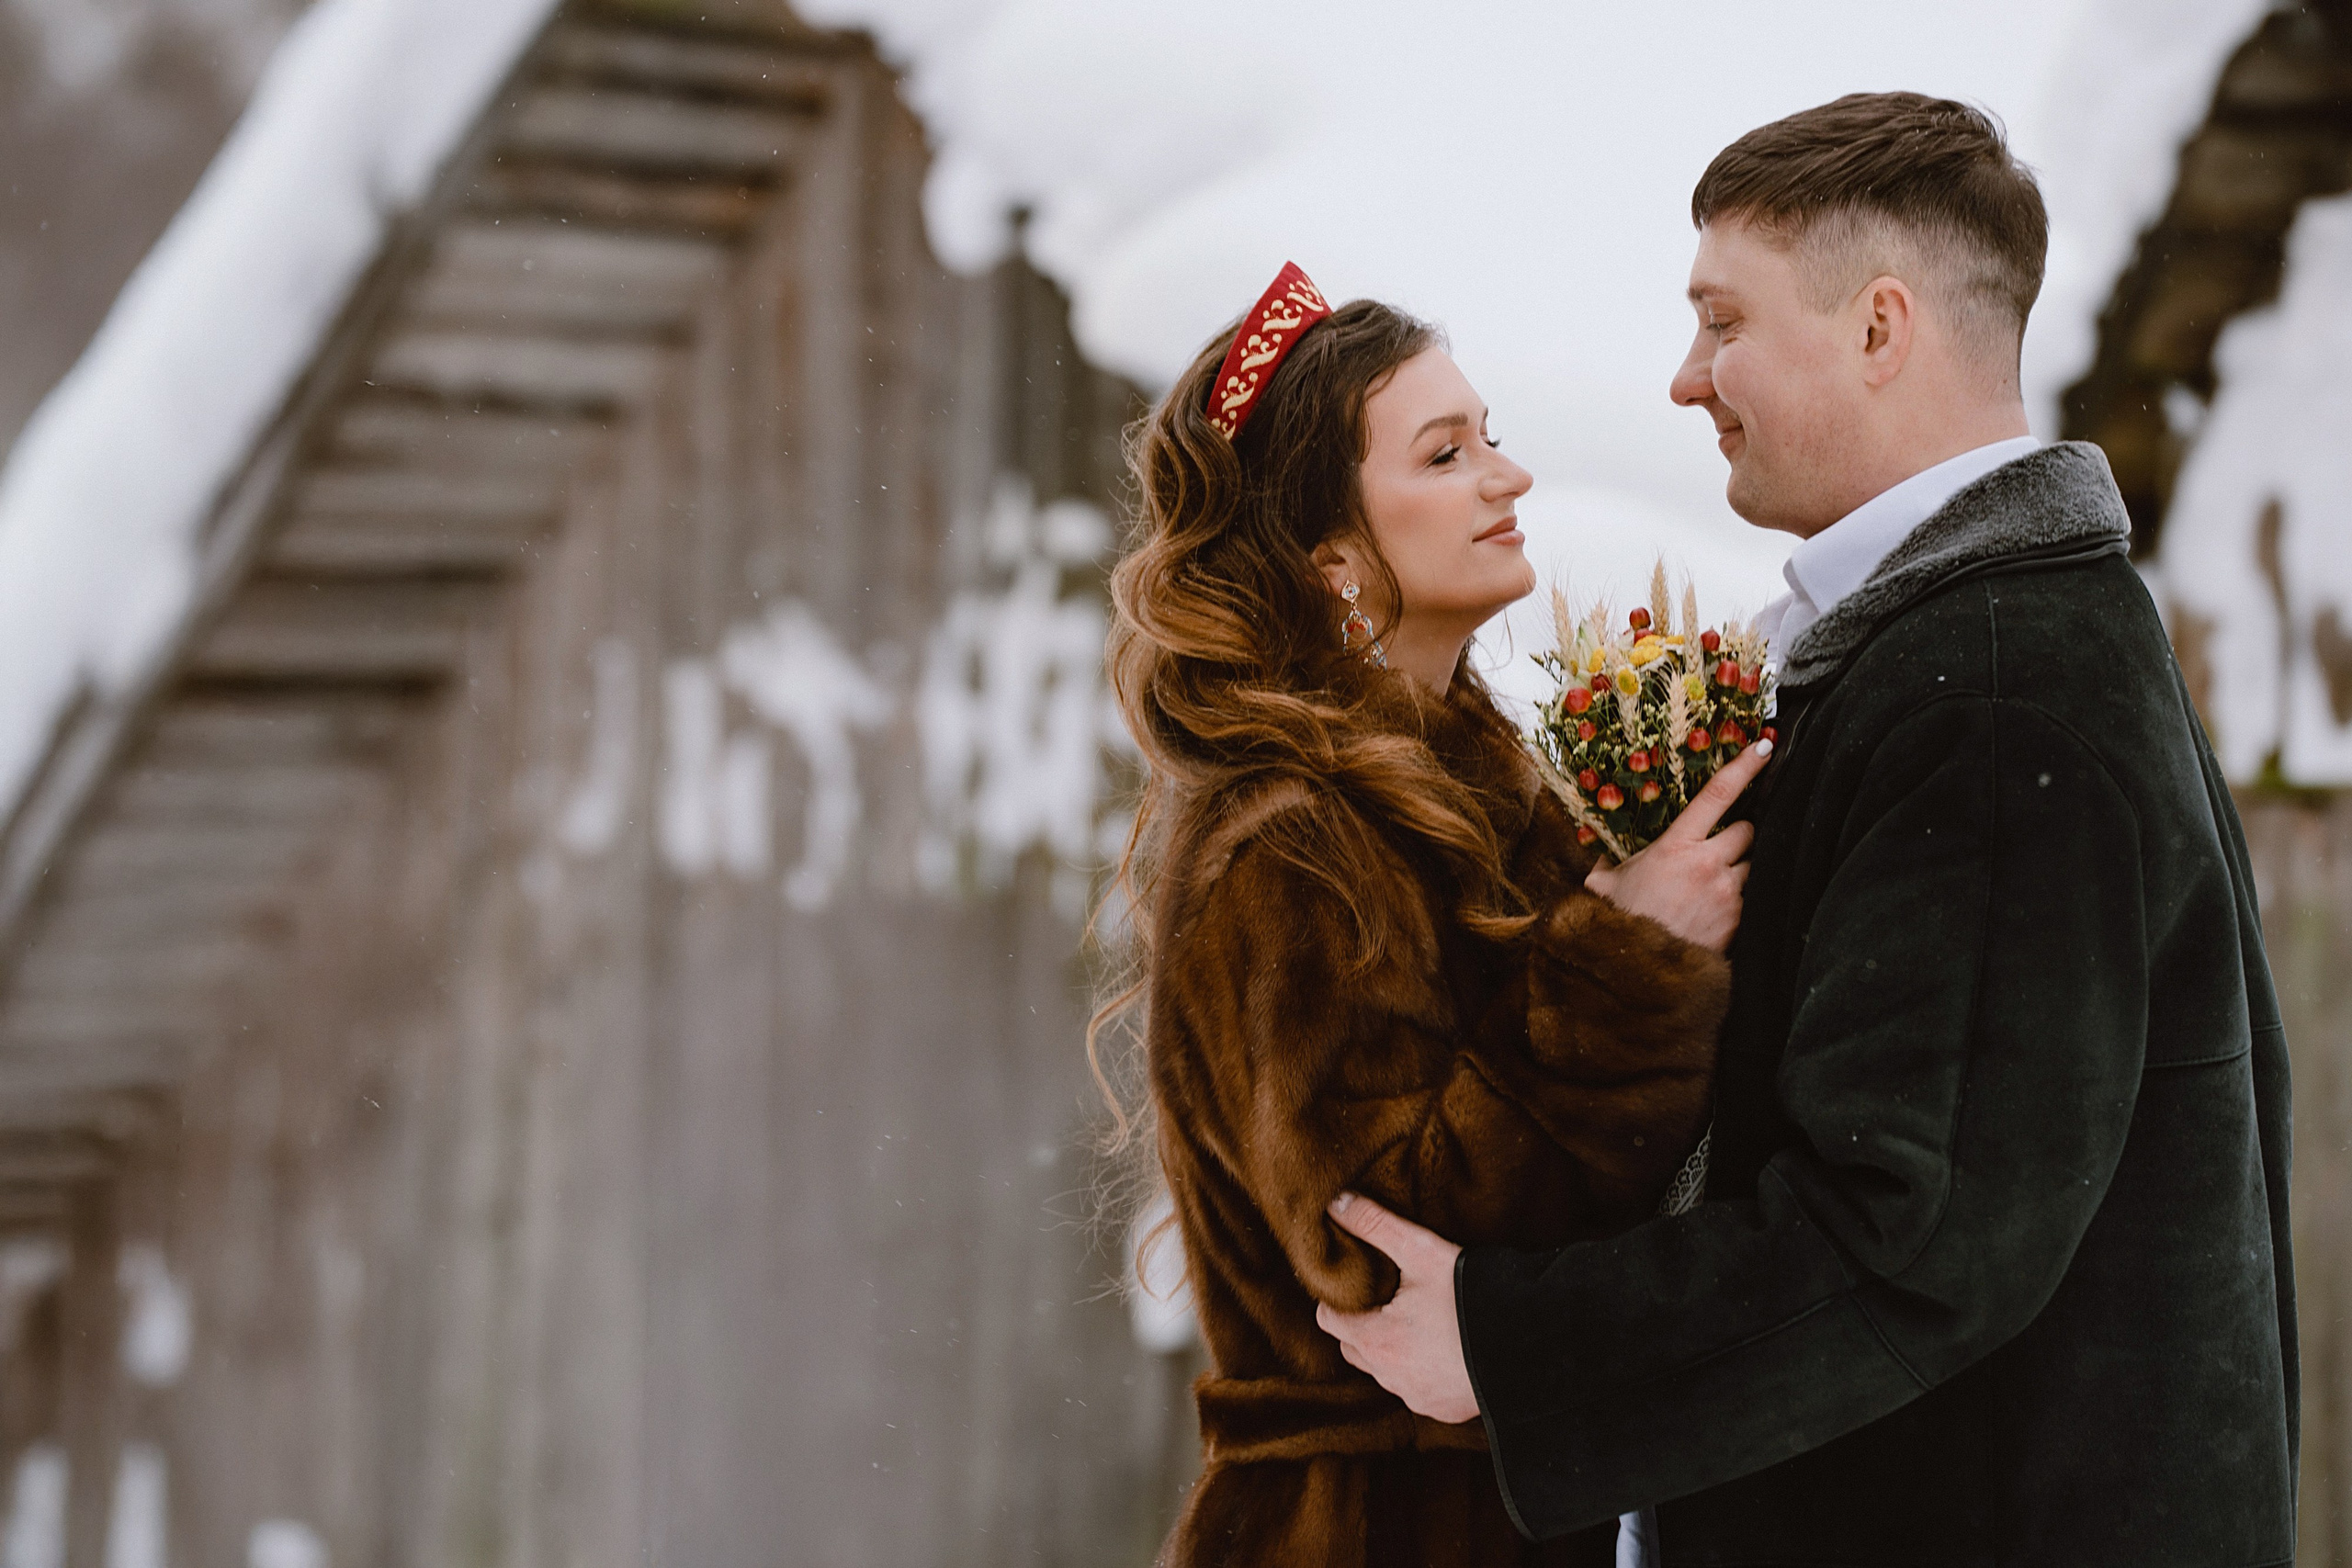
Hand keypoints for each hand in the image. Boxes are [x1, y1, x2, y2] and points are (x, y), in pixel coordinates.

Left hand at [1313, 1193, 1478, 1423]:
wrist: (1532, 1344)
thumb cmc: (1472, 1297)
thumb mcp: (1422, 1251)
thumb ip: (1375, 1225)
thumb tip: (1336, 1202)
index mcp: (1376, 1340)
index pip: (1329, 1319)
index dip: (1337, 1297)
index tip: (1356, 1282)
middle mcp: (1390, 1376)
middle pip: (1352, 1347)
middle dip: (1360, 1324)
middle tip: (1384, 1297)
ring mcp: (1417, 1397)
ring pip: (1383, 1371)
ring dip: (1389, 1350)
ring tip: (1413, 1320)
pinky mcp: (1443, 1410)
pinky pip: (1415, 1390)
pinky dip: (1419, 1371)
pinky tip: (1440, 1348)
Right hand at [1584, 738, 1769, 951]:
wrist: (1635, 978)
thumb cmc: (1615, 926)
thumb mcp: (1604, 885)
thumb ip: (1611, 864)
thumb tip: (1605, 859)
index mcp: (1676, 846)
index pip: (1719, 794)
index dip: (1745, 766)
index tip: (1766, 745)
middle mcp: (1709, 865)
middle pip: (1747, 830)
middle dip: (1737, 836)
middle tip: (1717, 848)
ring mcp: (1728, 895)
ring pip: (1753, 866)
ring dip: (1738, 871)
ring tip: (1712, 887)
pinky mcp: (1739, 923)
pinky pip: (1750, 900)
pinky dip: (1736, 901)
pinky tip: (1713, 913)